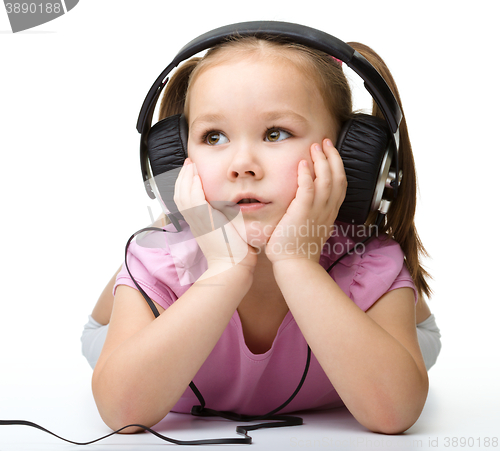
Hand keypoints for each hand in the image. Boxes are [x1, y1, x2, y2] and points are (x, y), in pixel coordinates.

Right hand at [174, 158, 256, 273]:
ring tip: (191, 164)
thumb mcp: (228, 232)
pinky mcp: (204, 220)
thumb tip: (234, 210)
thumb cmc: (235, 253)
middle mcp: (195, 221)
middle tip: (189, 163)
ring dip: (186, 177)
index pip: (185, 200)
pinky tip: (197, 175)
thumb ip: (227, 219)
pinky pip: (193, 198)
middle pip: (180, 195)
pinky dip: (193, 185)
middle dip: (183, 177)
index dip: (186, 185)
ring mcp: (197, 221)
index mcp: (199, 224)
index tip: (192, 173)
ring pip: (183, 194)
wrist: (233, 265)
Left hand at [265, 139, 346, 263]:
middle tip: (325, 143)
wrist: (295, 265)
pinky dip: (306, 175)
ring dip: (321, 161)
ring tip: (315, 147)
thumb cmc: (298, 250)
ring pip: (326, 180)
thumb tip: (306, 206)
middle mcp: (327, 210)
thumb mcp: (311, 229)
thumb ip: (312, 215)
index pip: (340, 185)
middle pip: (337, 178)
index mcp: (329, 213)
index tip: (330, 153)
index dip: (337, 167)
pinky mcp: (302, 213)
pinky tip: (302, 163)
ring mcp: (316, 211)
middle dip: (333, 157)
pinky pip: (307, 189)